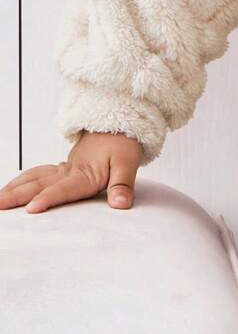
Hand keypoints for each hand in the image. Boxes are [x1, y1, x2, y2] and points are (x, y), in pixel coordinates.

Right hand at [0, 131, 142, 213]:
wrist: (120, 124)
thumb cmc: (123, 144)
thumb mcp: (129, 162)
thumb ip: (123, 185)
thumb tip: (121, 204)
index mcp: (85, 173)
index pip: (64, 189)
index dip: (48, 198)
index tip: (31, 208)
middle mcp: (70, 170)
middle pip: (41, 184)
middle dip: (18, 195)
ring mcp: (65, 168)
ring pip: (36, 177)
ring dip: (16, 187)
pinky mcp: (64, 168)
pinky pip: (40, 173)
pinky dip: (24, 180)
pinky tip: (13, 187)